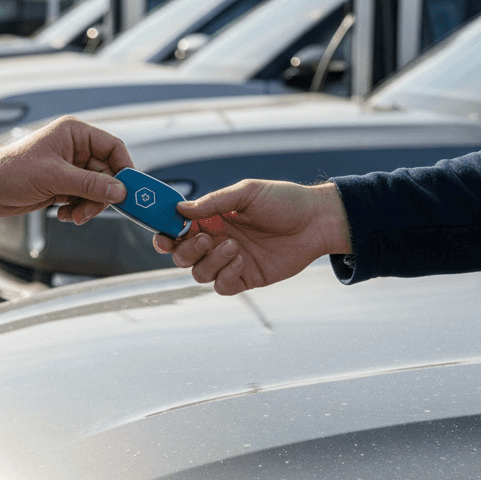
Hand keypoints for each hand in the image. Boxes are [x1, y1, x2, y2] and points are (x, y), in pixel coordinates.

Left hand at [0, 116, 132, 221]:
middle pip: (106, 173)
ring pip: (96, 189)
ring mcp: (68, 168)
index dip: (124, 168)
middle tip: (92, 209)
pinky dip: (78, 209)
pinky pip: (83, 198)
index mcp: (74, 134)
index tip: (128, 189)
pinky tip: (64, 213)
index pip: (112, 148)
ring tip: (74, 214)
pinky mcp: (62, 185)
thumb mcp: (55, 177)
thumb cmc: (11, 170)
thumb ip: (90, 184)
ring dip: (88, 205)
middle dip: (101, 195)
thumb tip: (119, 190)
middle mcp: (74, 149)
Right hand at [152, 179, 351, 294]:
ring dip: (210, 262)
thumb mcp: (247, 193)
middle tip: (207, 239)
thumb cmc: (284, 201)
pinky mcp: (246, 277)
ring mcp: (230, 261)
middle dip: (187, 250)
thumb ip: (213, 203)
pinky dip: (225, 276)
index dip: (165, 235)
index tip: (164, 236)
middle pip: (182, 256)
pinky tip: (241, 261)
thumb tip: (180, 211)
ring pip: (199, 273)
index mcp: (212, 218)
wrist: (317, 222)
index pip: (177, 231)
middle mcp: (216, 240)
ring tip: (234, 247)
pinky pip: (221, 286)